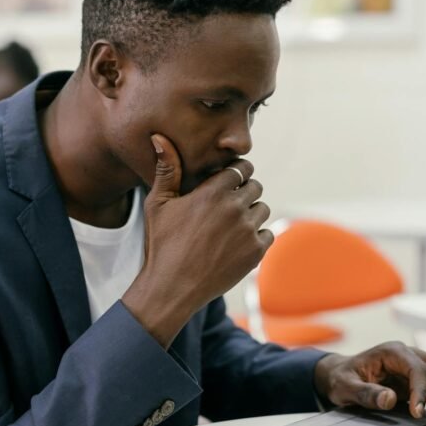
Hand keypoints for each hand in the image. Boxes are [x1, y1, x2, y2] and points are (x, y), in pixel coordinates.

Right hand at [121, 134, 272, 346]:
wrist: (171, 288)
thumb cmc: (161, 244)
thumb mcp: (158, 204)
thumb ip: (167, 169)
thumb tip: (160, 137)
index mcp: (213, 191)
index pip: (241, 168)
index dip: (236, 173)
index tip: (228, 181)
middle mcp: (235, 208)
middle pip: (255, 186)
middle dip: (243, 192)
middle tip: (227, 205)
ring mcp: (248, 231)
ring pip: (261, 209)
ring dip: (250, 213)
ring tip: (229, 225)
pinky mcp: (256, 252)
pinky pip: (267, 233)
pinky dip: (255, 236)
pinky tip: (235, 243)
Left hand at [314, 342, 425, 423]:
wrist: (340, 375)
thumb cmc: (343, 378)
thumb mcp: (345, 386)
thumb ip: (365, 393)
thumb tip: (389, 399)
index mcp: (392, 352)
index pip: (417, 368)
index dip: (420, 391)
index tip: (417, 413)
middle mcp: (410, 356)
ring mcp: (419, 367)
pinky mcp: (422, 380)